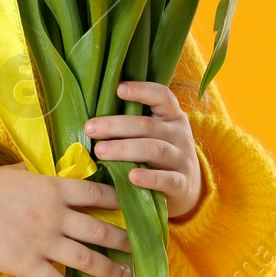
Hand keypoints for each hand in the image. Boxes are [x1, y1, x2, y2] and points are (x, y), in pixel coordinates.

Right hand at [0, 162, 130, 276]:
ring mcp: (43, 243)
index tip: (132, 207)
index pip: (95, 193)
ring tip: (124, 276)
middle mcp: (55, 217)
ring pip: (87, 259)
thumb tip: (58, 166)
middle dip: (123, 241)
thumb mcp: (16, 171)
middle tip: (138, 248)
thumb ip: (40, 171)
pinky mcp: (29, 265)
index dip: (117, 200)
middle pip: (100, 230)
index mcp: (53, 189)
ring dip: (109, 269)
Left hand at [85, 80, 202, 219]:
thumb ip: (132, 123)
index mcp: (172, 116)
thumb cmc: (158, 154)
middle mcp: (179, 135)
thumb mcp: (153, 134)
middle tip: (90, 129)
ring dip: (124, 149)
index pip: (162, 96)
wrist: (186, 187)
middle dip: (115, 126)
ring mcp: (182, 159)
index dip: (142, 90)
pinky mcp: (181, 184)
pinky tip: (132, 177)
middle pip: (147, 125)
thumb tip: (93, 117)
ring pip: (155, 150)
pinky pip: (167, 179)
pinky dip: (149, 178)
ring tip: (100, 151)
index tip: (118, 89)